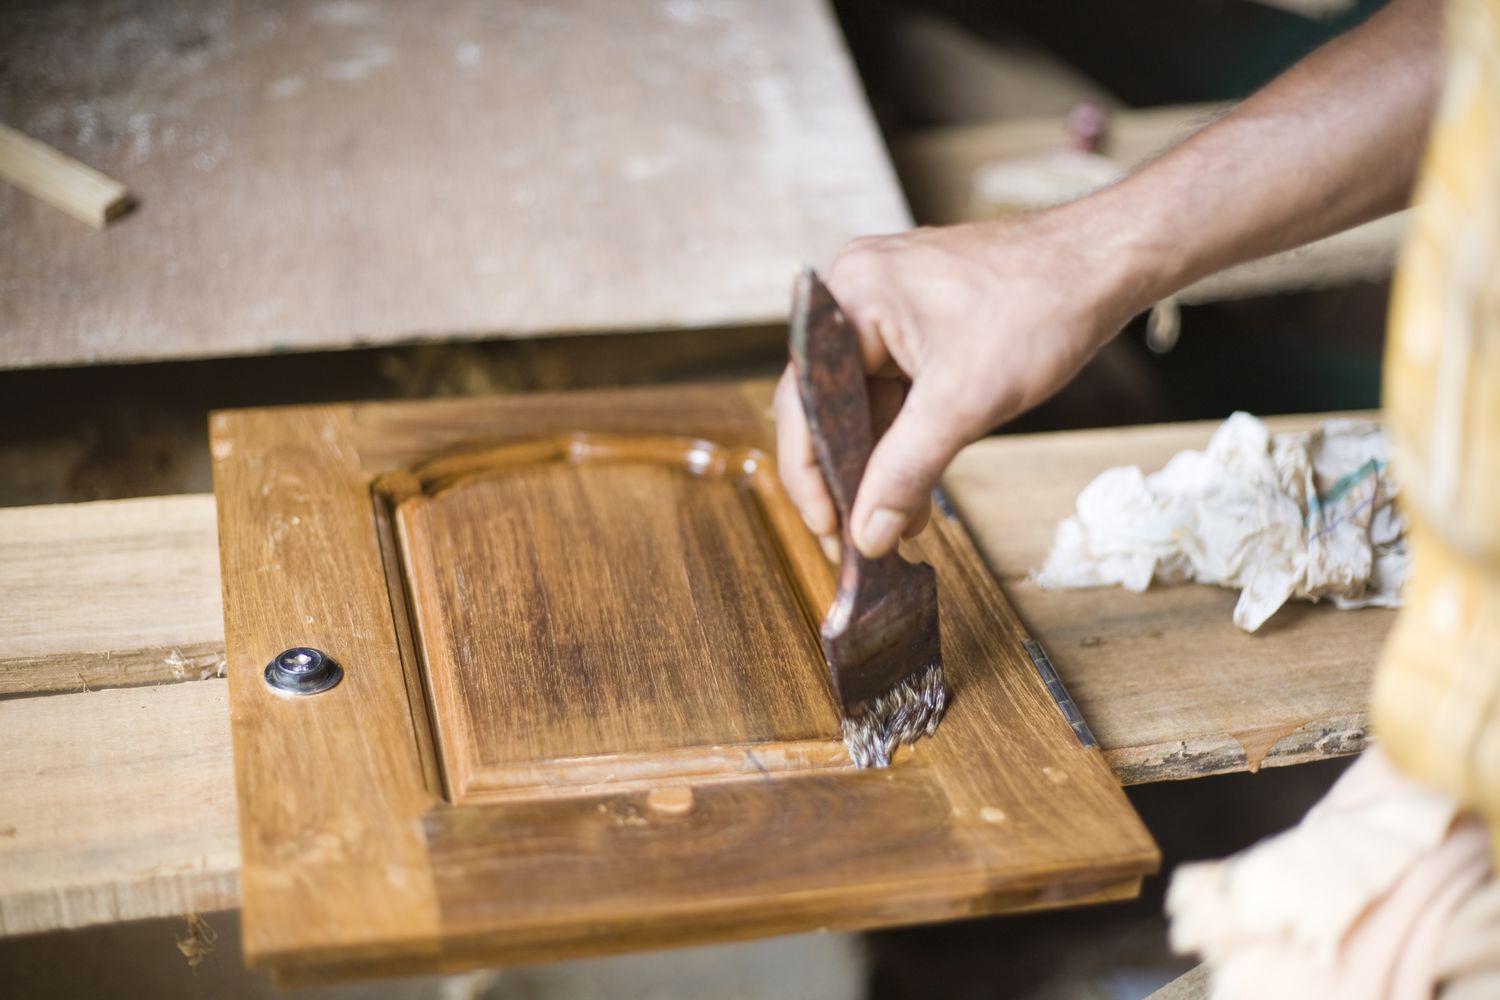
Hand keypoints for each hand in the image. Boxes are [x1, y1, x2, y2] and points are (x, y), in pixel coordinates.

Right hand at [775, 209, 1149, 557]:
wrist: (1106, 263)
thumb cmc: (1040, 309)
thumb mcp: (964, 403)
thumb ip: (906, 471)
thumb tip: (868, 534)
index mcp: (851, 298)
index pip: (805, 403)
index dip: (810, 474)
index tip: (828, 530)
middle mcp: (857, 294)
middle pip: (831, 403)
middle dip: (852, 471)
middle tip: (861, 535)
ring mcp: (889, 304)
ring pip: (866, 400)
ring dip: (884, 460)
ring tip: (900, 520)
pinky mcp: (919, 318)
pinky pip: (896, 385)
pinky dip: (909, 434)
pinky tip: (919, 482)